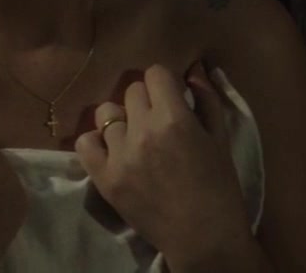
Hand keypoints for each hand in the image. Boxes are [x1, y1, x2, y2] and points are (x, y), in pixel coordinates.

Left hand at [74, 62, 253, 264]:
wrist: (203, 236)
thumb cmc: (220, 186)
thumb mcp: (221, 138)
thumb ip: (206, 99)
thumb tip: (192, 70)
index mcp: (175, 118)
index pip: (156, 73)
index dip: (166, 83)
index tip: (173, 98)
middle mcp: (143, 130)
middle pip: (132, 90)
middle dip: (147, 100)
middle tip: (159, 121)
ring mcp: (119, 155)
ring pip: (106, 113)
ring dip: (122, 120)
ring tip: (135, 137)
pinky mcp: (104, 178)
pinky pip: (85, 143)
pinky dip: (97, 142)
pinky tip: (114, 150)